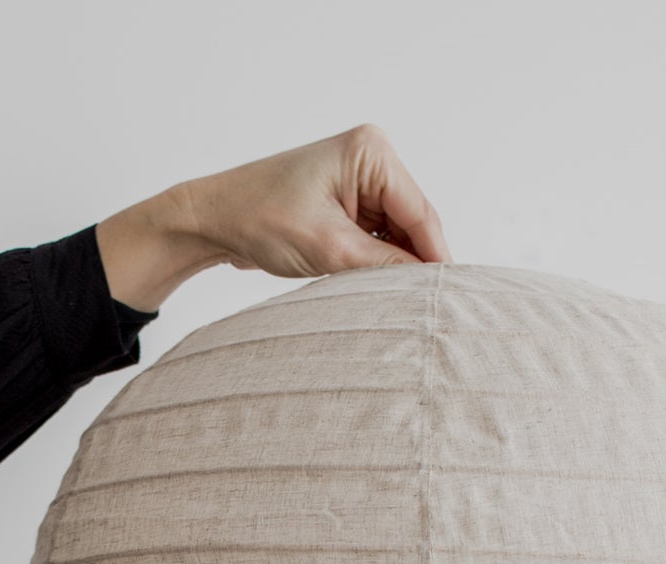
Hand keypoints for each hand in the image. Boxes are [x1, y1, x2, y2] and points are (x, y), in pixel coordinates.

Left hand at [96, 124, 452, 313]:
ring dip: (394, 266)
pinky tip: (376, 289)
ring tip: (399, 304)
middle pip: (412, 222)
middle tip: (428, 309)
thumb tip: (425, 284)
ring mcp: (359, 180)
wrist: (213, 220)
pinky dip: (376, 263)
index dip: (436, 256)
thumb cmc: (260, 219)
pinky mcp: (346, 203)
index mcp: (371, 151)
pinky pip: (375, 238)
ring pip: (395, 233)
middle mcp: (371, 159)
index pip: (420, 211)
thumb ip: (383, 265)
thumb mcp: (328, 248)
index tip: (451, 296)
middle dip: (415, 262)